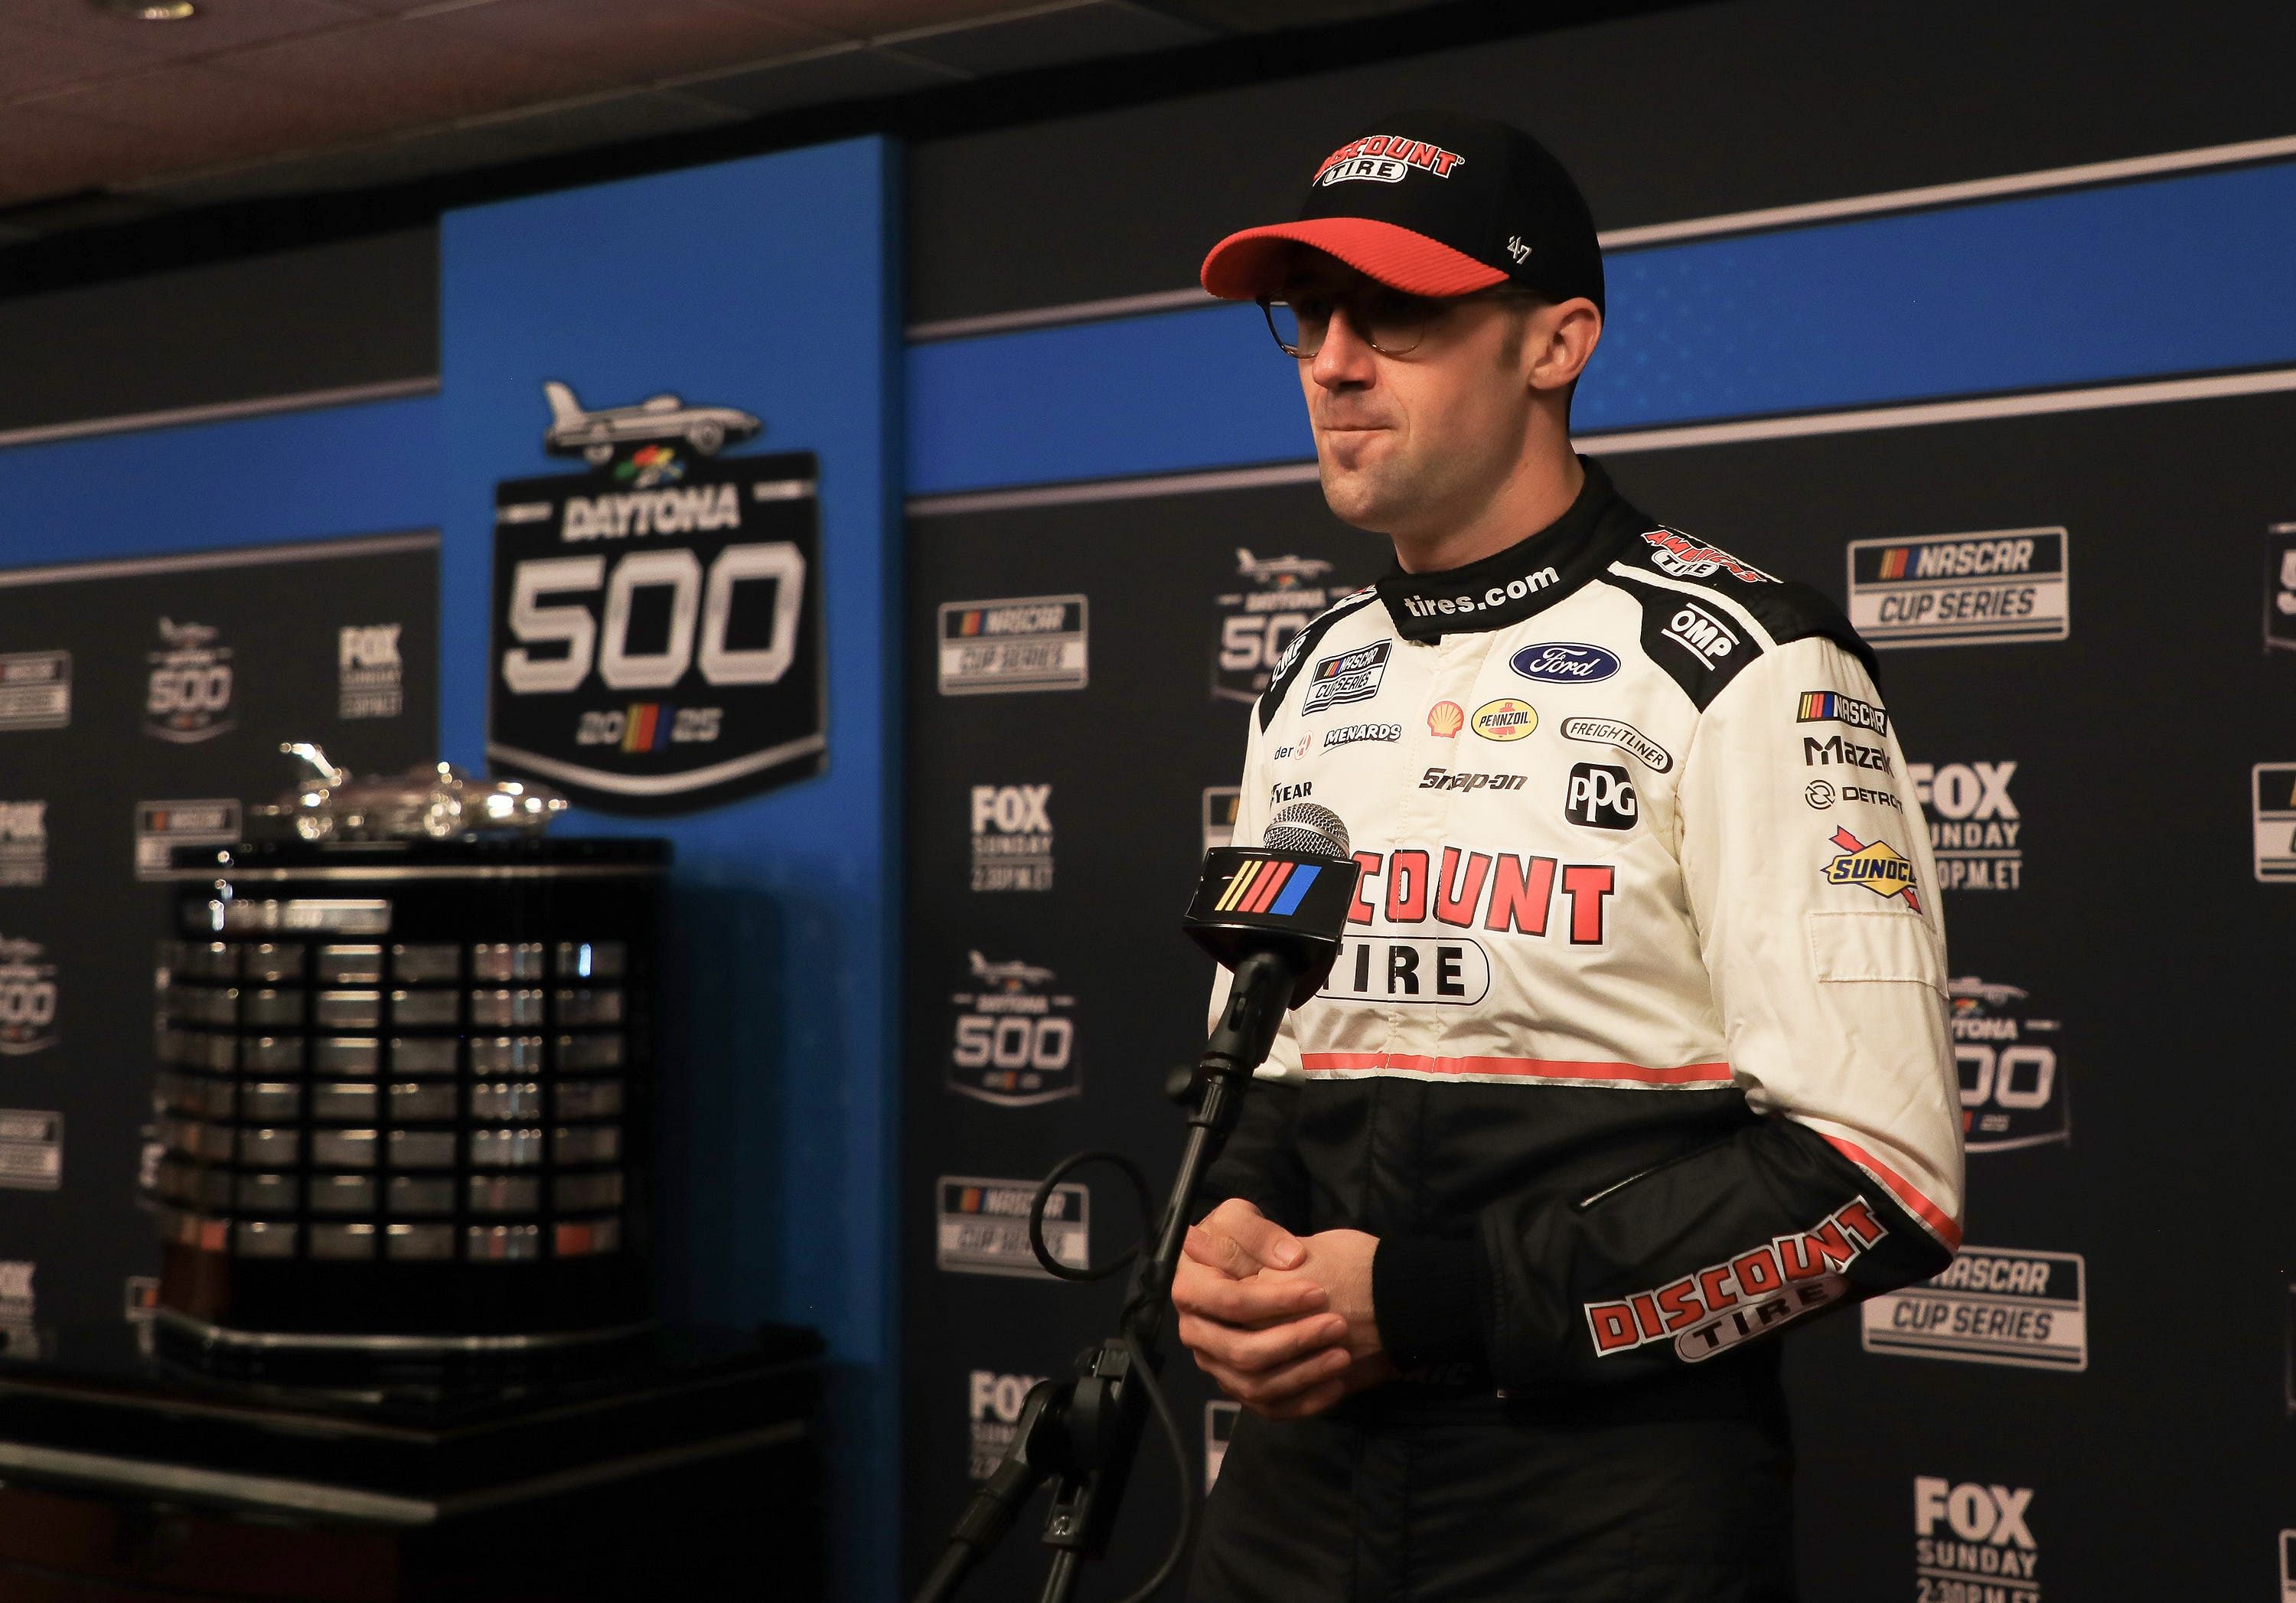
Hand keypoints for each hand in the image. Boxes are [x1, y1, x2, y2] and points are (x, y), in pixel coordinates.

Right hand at [1171, 1203, 1391, 1419]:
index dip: (1274, 1300)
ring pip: (1255, 1384)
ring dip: (1303, 1373)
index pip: (1230, 1302)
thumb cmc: (1247, 1242)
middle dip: (1293, 1340)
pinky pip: (1268, 1406)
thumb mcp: (1243, 1218)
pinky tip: (1336, 1385)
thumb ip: (1259, 1234)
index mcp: (1190, 1290)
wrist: (1260, 1270)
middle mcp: (1196, 1332)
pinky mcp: (1237, 1385)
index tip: (1318, 1292)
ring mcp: (1215, 1364)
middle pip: (1241, 1350)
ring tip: (1342, 1356)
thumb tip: (1288, 1260)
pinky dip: (1303, 1401)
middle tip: (1337, 1325)